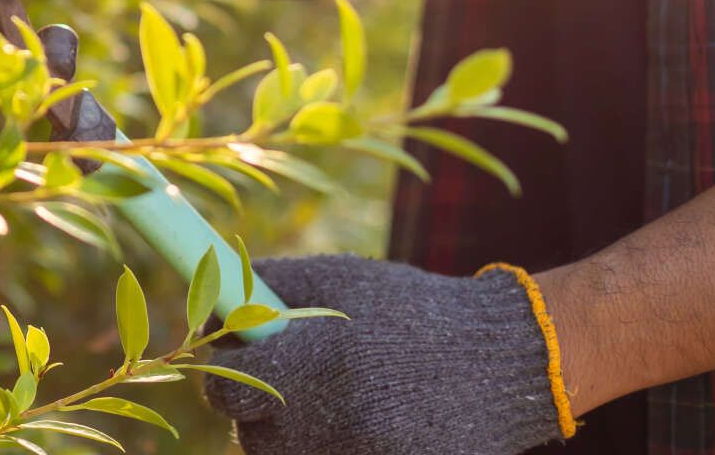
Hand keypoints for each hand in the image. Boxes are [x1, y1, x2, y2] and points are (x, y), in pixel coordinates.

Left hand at [203, 256, 569, 454]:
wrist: (504, 358)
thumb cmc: (410, 309)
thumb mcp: (339, 278)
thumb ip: (268, 282)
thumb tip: (210, 296)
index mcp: (316, 360)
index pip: (226, 393)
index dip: (223, 378)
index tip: (237, 364)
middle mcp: (335, 416)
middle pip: (252, 438)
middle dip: (257, 412)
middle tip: (287, 384)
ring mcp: (364, 454)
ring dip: (292, 435)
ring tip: (327, 401)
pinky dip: (333, 448)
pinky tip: (362, 420)